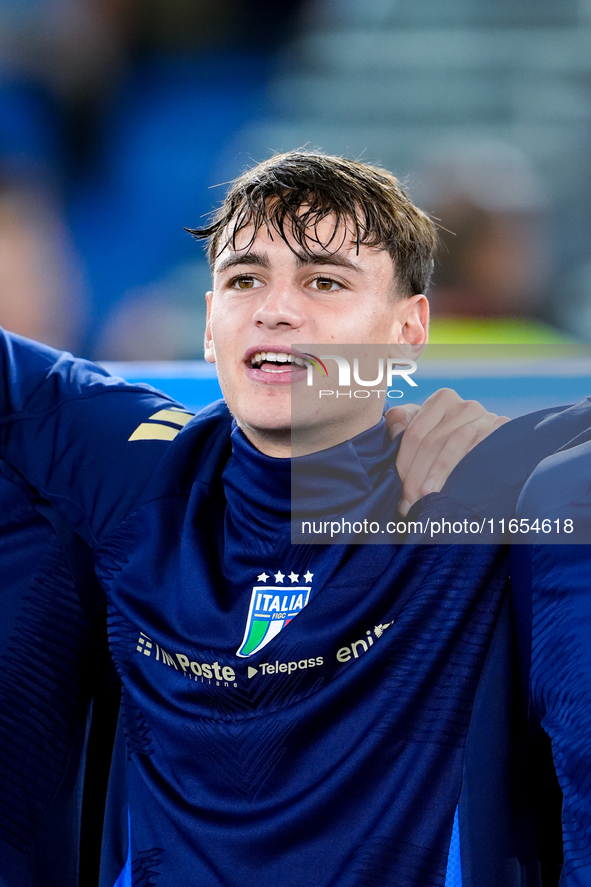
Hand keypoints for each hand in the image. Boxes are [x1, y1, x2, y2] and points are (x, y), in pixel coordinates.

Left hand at [386, 388, 508, 516]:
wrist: (487, 450)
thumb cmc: (444, 442)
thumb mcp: (420, 428)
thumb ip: (400, 422)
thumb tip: (396, 429)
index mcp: (442, 400)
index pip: (416, 433)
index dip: (404, 463)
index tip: (398, 489)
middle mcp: (465, 405)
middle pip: (433, 441)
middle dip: (417, 475)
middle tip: (409, 501)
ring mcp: (486, 417)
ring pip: (456, 444)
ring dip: (439, 473)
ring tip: (427, 496)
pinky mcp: (503, 432)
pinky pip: (482, 449)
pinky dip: (467, 467)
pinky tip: (457, 486)